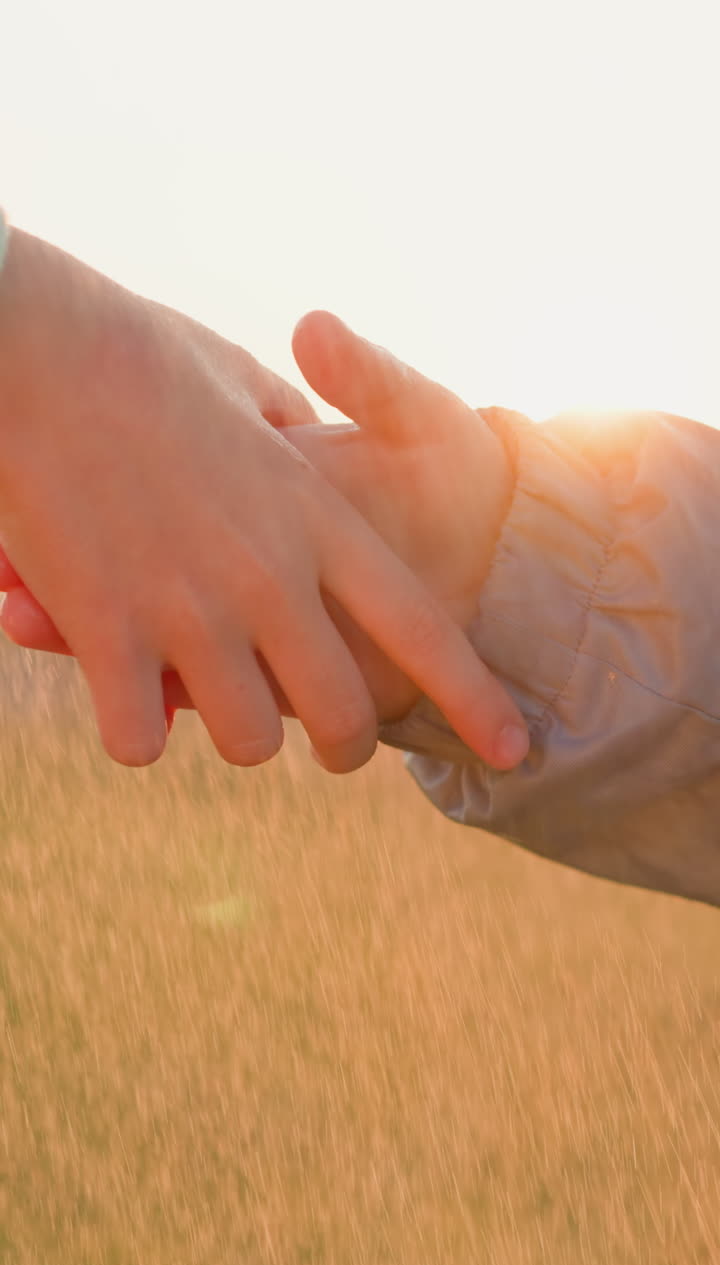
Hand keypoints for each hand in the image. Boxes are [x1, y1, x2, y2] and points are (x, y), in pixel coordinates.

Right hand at [0, 241, 527, 771]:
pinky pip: (138, 739)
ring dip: (228, 730)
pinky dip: (131, 730)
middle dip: (342, 746)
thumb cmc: (135, 350)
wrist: (37, 342)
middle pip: (340, 715)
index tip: (512, 752)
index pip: (422, 629)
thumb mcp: (238, 379)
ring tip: (206, 696)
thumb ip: (287, 419)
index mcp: (315, 516)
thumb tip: (300, 426)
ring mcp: (189, 608)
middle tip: (323, 742)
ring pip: (246, 741)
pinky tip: (120, 694)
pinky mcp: (107, 629)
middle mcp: (269, 575)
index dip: (472, 699)